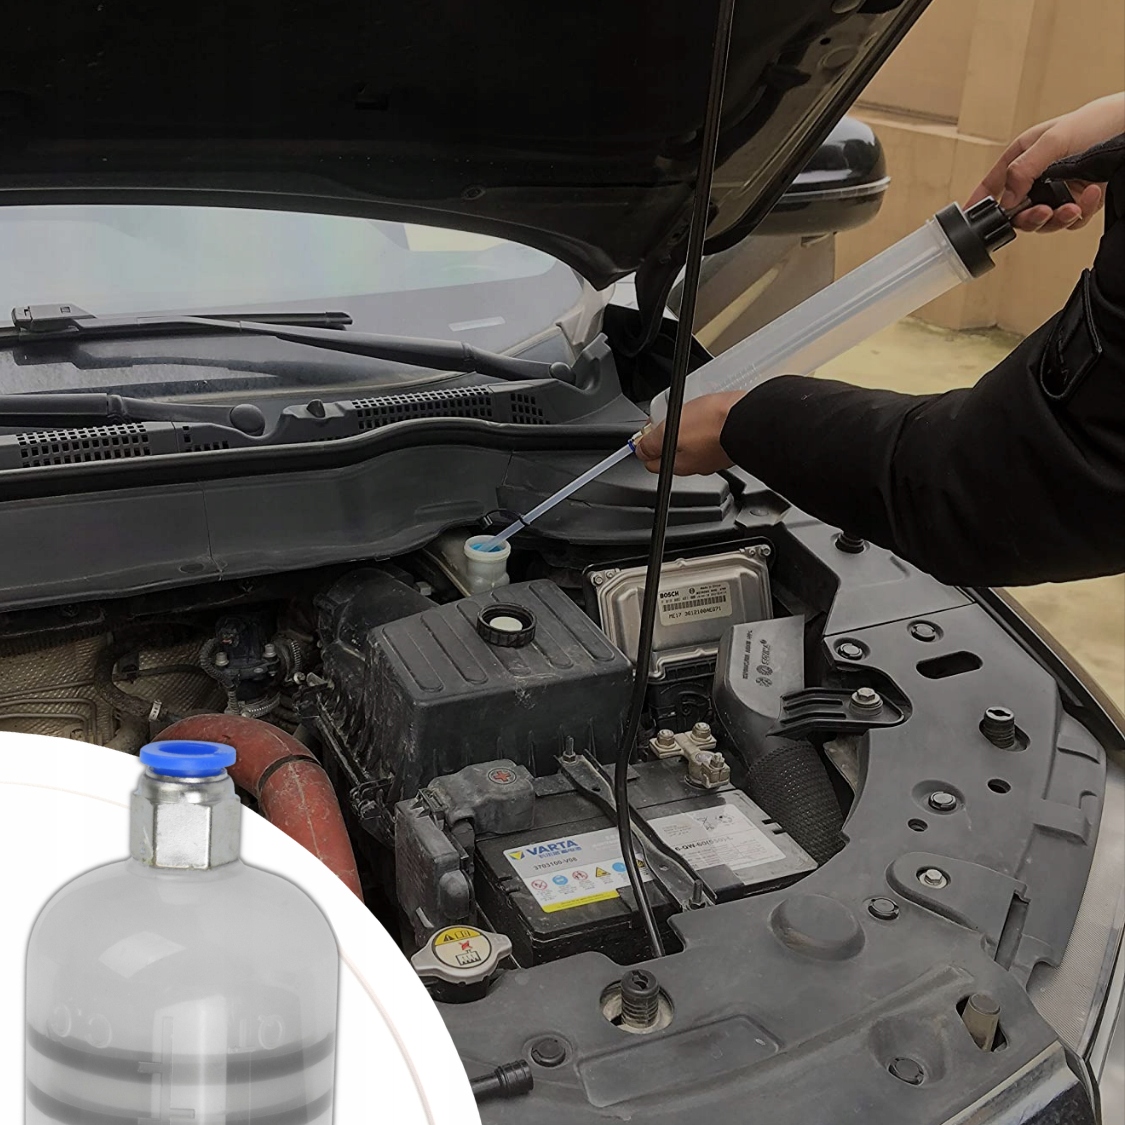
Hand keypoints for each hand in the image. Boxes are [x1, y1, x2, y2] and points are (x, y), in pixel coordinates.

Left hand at [634, 391, 745, 474]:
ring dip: (689, 426)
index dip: (646, 443)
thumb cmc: (714, 424)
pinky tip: (711, 414)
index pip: (652, 462)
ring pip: (693, 442)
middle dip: (668, 432)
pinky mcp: (728, 443)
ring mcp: (714, 455)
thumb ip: (651, 443)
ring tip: (693, 411)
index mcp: (679, 465)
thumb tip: (639, 451)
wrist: (751, 418)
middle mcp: (697, 465)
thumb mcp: (670, 430)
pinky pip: (711, 435)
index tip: (650, 428)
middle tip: (672, 416)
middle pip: (672, 450)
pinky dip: (708, 424)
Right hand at [966, 92, 1123, 232]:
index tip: (972, 220)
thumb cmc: (1098, 123)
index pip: (993, 184)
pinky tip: (1090, 196)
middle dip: (1030, 218)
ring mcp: (1057, 190)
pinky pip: (1070, 220)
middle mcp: (1037, 176)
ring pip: (1044, 221)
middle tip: (1042, 213)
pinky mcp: (1078, 200)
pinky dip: (1080, 213)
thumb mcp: (1054, 140)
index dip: (980, 203)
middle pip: (1018, 213)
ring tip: (1072, 208)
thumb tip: (1006, 200)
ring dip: (1057, 219)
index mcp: (1024, 157)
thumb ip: (1024, 170)